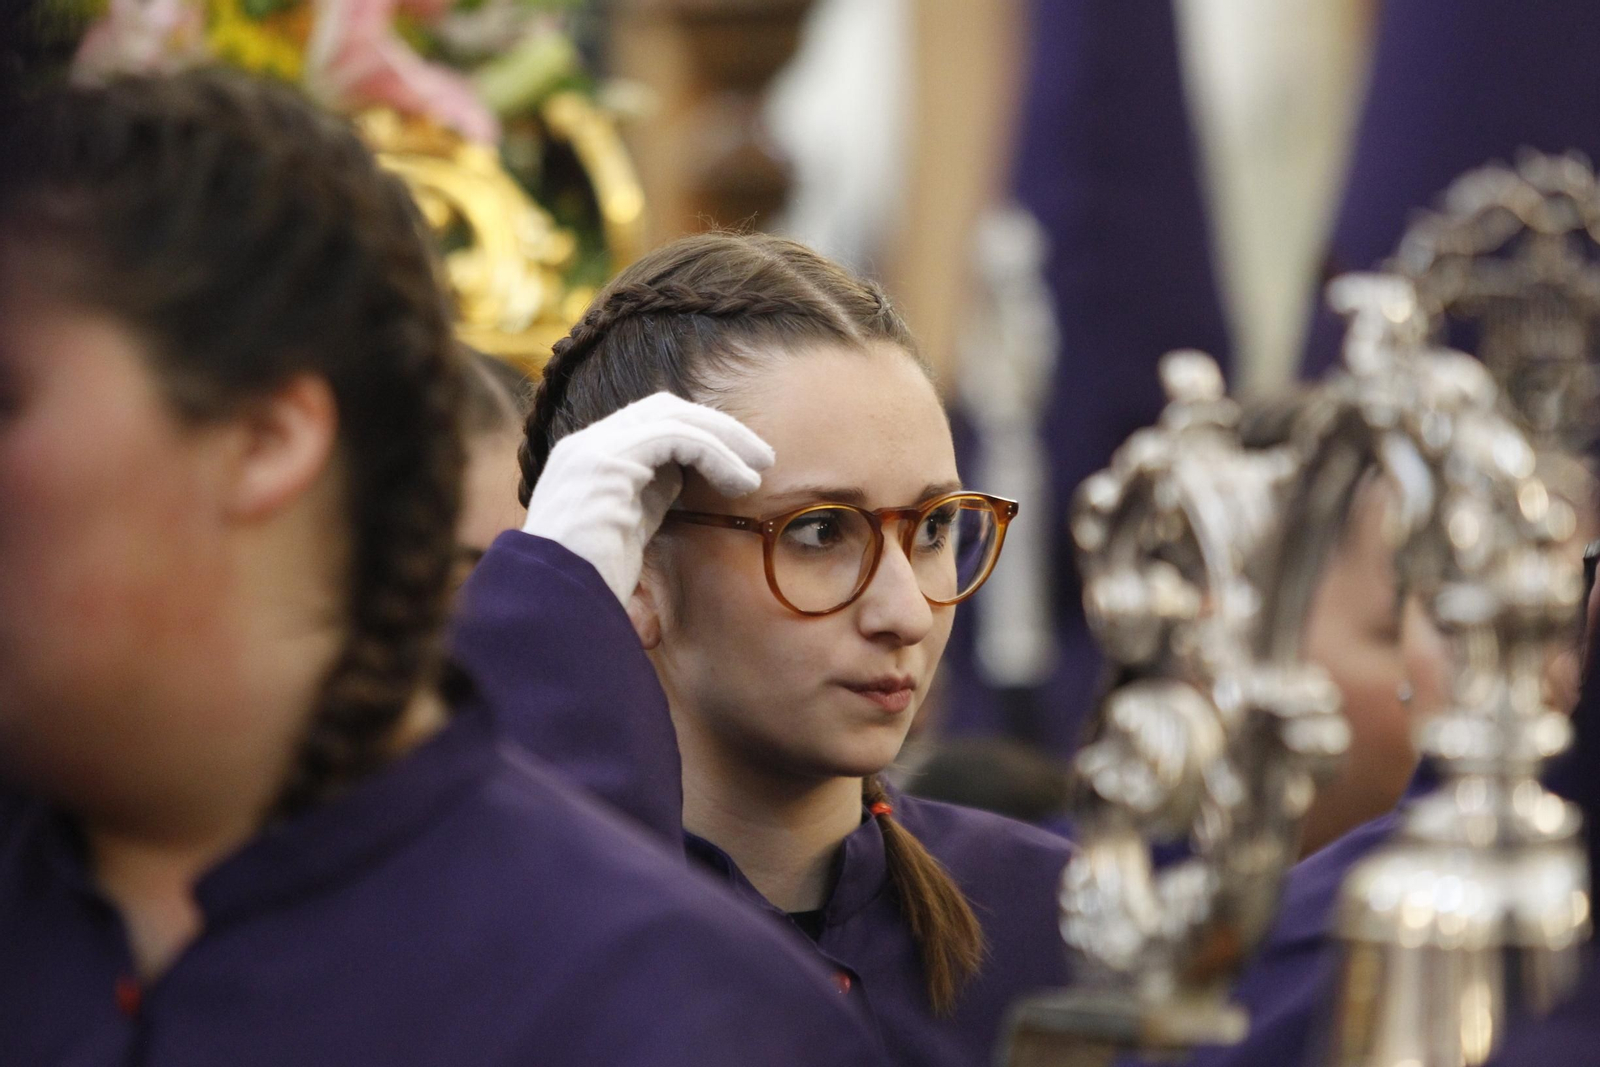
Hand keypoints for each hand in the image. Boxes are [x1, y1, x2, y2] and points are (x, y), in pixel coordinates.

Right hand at [522, 393, 774, 602]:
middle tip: (761, 458)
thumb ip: (647, 499)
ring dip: (725, 438)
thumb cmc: (589, 587)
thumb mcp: (625, 532)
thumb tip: (683, 478)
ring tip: (758, 471)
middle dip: (718, 427)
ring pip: (673, 416)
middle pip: (663, 408)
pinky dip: (715, 453)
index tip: (738, 465)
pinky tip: (738, 481)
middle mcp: (585, 446)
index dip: (699, 434)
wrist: (551, 611)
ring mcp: (591, 449)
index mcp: (586, 460)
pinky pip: (675, 437)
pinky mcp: (605, 462)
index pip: (649, 423)